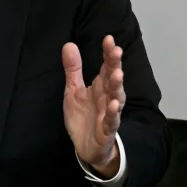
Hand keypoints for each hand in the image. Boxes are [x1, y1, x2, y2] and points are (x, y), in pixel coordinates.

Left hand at [62, 35, 124, 177]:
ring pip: (117, 98)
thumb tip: (69, 44)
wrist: (87, 147)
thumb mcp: (73, 91)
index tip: (108, 39)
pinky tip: (114, 105)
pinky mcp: (107, 130)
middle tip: (116, 51)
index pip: (106, 66)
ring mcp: (109, 113)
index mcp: (100, 86)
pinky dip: (113, 114)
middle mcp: (107, 97)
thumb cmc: (84, 117)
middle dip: (115, 65)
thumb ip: (73, 69)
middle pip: (113, 78)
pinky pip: (112, 121)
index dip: (108, 54)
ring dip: (118, 86)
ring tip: (118, 74)